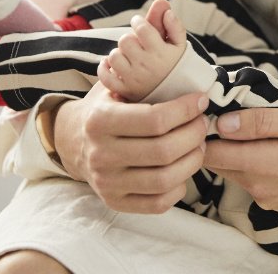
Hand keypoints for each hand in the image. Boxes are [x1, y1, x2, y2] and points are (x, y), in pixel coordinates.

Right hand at [53, 82, 208, 212]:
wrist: (74, 141)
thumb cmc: (108, 107)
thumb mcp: (116, 86)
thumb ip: (144, 80)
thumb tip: (191, 74)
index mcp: (100, 120)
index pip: (155, 119)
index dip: (186, 109)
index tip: (201, 100)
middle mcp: (100, 154)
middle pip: (164, 150)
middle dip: (194, 134)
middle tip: (203, 122)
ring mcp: (107, 183)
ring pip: (165, 178)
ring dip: (193, 159)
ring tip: (199, 143)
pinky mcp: (116, 203)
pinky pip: (158, 203)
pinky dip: (180, 185)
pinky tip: (183, 166)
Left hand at [204, 106, 277, 211]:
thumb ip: (264, 122)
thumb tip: (224, 122)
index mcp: (264, 166)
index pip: (210, 152)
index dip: (206, 127)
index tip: (216, 105)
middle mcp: (260, 188)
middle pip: (218, 162)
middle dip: (218, 135)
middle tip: (236, 107)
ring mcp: (269, 198)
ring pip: (234, 169)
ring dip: (236, 146)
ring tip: (258, 121)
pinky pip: (252, 178)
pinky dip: (252, 159)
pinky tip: (273, 141)